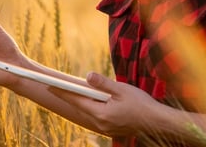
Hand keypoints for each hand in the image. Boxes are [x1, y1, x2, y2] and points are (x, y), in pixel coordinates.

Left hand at [48, 72, 162, 137]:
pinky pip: (96, 116)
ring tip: (70, 91)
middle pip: (80, 107)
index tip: (49, 85)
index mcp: (101, 113)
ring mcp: (105, 128)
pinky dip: (90, 107)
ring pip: (88, 112)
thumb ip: (103, 83)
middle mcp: (100, 123)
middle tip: (55, 85)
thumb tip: (87, 76)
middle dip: (68, 96)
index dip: (62, 92)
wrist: (156, 122)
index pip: (76, 100)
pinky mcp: (110, 129)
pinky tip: (89, 100)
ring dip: (80, 102)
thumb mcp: (121, 89)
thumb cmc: (141, 104)